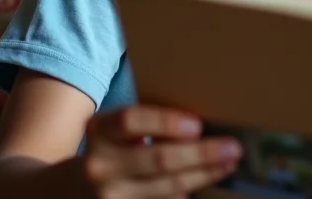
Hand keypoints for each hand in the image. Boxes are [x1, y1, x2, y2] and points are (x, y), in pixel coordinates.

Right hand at [81, 105, 240, 198]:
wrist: (78, 187)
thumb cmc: (114, 148)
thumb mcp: (119, 130)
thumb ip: (150, 124)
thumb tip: (202, 128)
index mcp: (100, 130)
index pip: (131, 121)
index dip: (165, 122)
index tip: (197, 125)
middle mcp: (99, 164)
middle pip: (157, 158)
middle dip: (201, 153)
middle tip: (233, 148)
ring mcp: (108, 195)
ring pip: (167, 186)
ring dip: (203, 175)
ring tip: (228, 164)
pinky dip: (187, 192)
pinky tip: (206, 179)